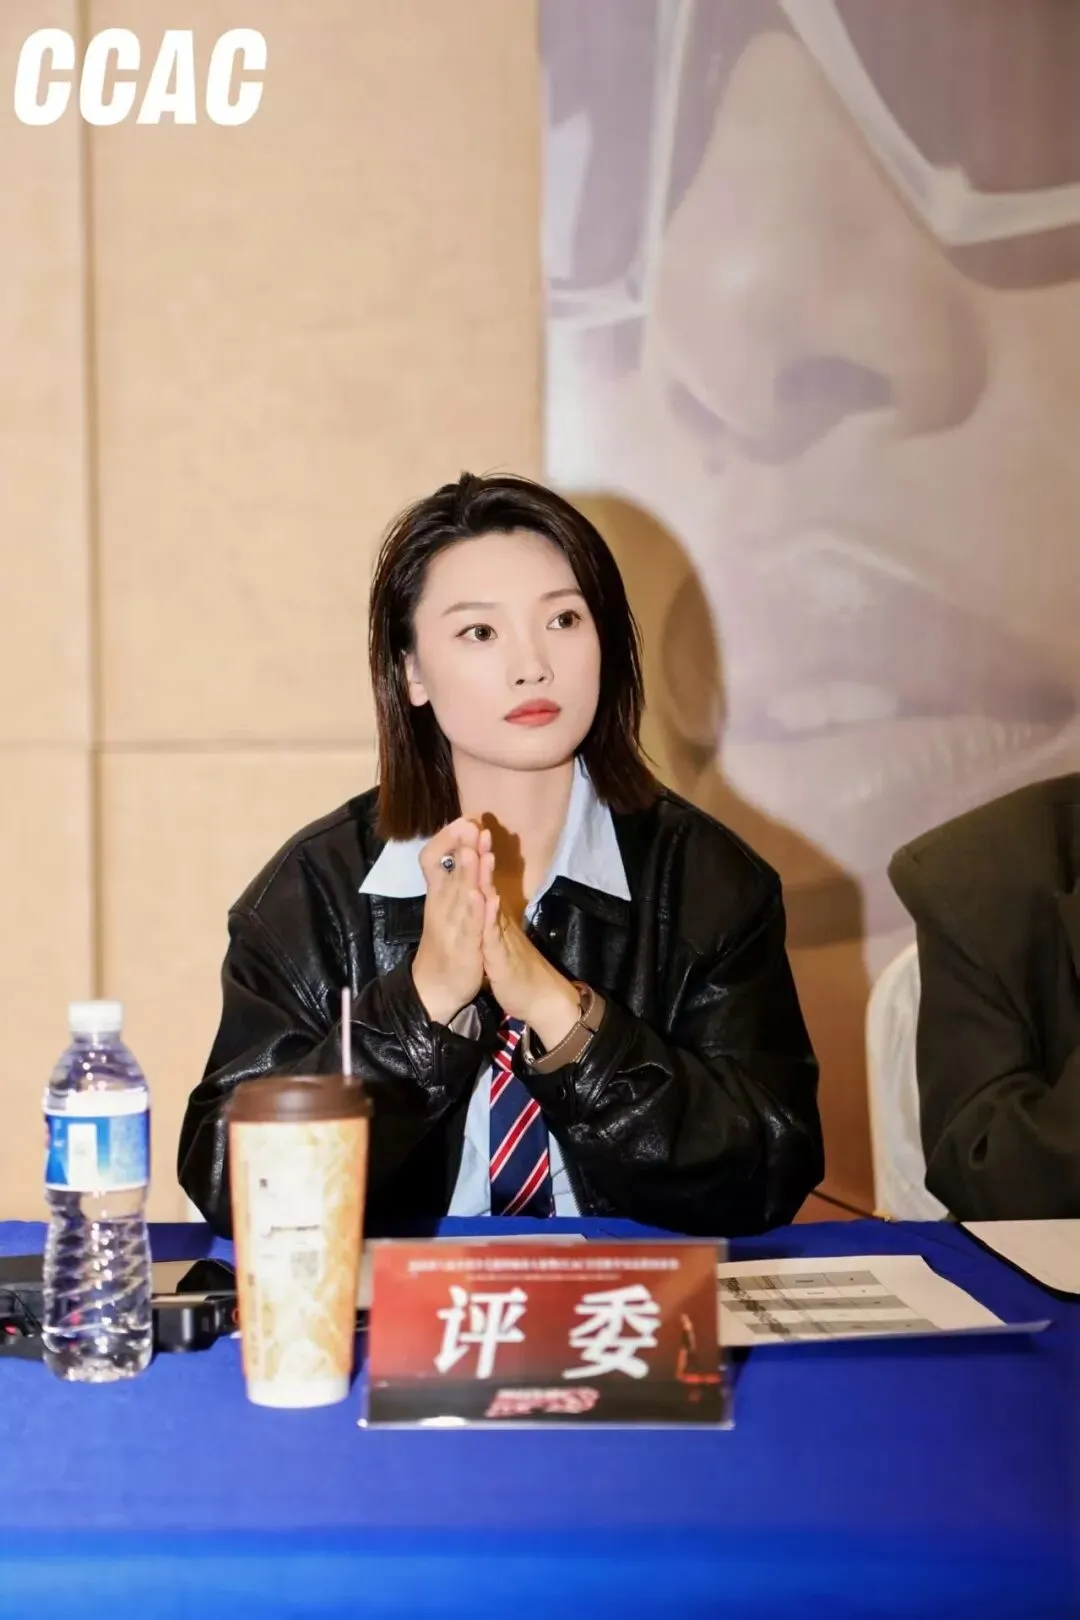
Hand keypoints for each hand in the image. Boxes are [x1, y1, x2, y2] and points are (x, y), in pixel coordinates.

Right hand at [411, 818, 484, 1025]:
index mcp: (438, 896)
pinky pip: (471, 927)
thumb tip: (463, 850)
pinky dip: (477, 911)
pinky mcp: (464, 948)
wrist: (435, 988)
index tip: (463, 820)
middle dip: (462, 846)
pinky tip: (484, 897)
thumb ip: (454, 880)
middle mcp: (442, 906)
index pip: (433, 859)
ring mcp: (452, 927)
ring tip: (475, 850)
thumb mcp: (447, 907)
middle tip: (472, 822)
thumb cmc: (445, 943)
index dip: (446, 839)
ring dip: (468, 873)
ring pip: (460, 895)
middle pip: (450, 871)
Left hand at [478, 829, 579, 1047]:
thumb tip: (488, 893)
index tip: (470, 828)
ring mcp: (502, 937)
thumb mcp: (500, 937)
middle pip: (488, 883)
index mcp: (494, 918)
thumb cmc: (516, 969)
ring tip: (481, 850)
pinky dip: (492, 917)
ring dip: (486, 878)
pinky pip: (495, 936)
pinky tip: (490, 898)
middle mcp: (499, 922)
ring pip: (491, 904)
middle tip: (477, 824)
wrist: (540, 999)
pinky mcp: (502, 958)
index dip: (476, 855)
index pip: (483, 881)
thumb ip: (495, 916)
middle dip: (480, 854)